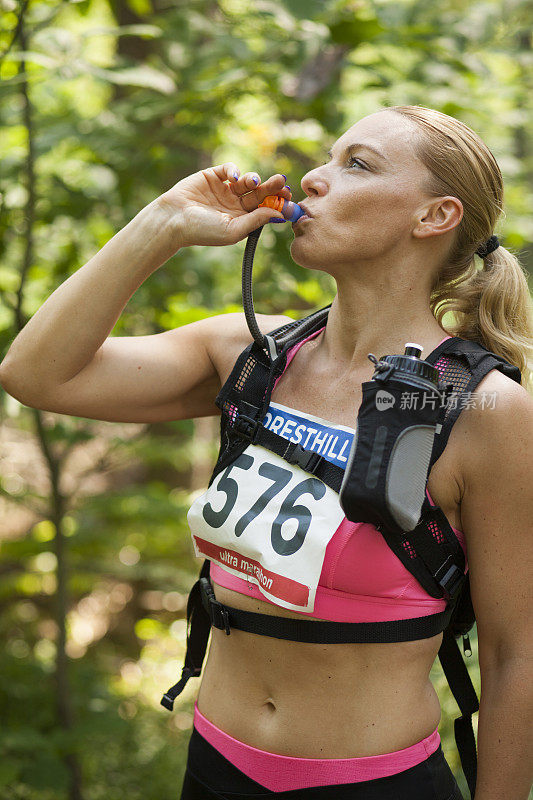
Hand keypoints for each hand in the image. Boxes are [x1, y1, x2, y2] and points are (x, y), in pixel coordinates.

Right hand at [156, 162, 291, 247]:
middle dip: (272, 187)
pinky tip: (234, 178)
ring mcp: (225, 189)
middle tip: (282, 181)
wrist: (174, 220)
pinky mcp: (213, 176)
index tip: (289, 199)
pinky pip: (230, 169)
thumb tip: (279, 213)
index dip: (278, 203)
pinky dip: (235, 170)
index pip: (265, 208)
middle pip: (260, 193)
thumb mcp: (234, 229)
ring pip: (248, 180)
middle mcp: (236, 204)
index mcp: (242, 219)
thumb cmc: (203, 231)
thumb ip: (256, 220)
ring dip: (255, 179)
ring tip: (254, 182)